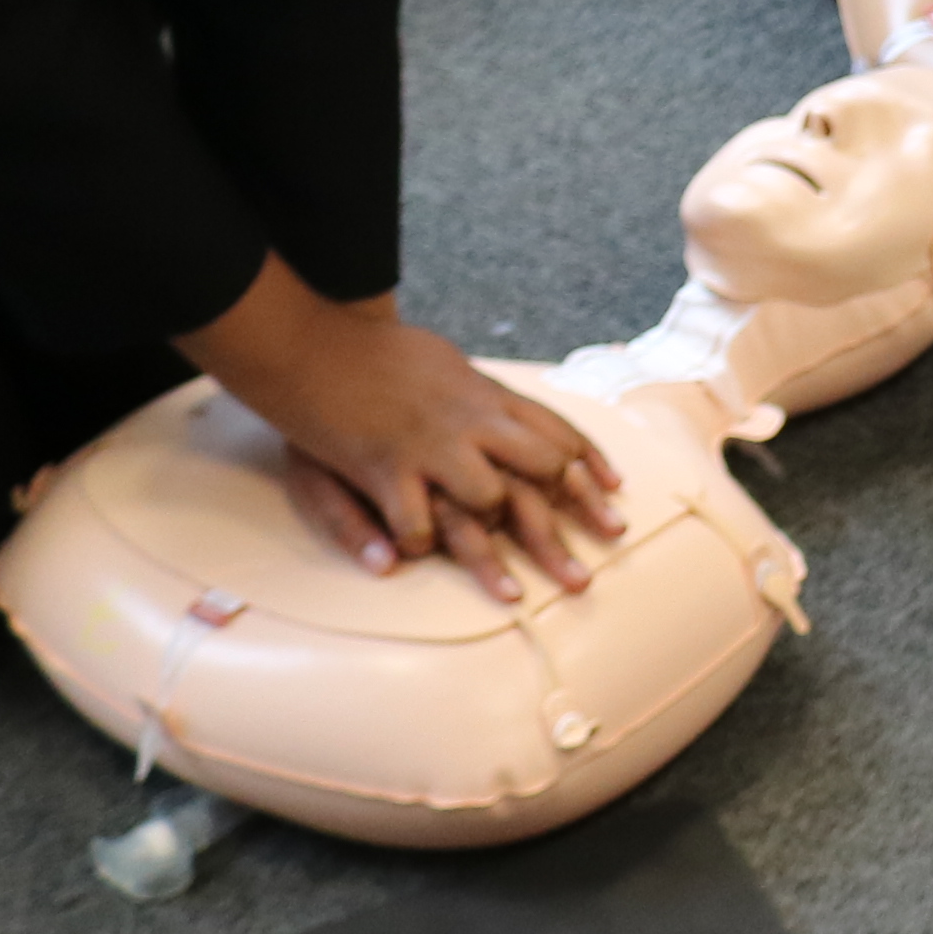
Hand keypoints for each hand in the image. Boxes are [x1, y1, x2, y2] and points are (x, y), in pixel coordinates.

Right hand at [185, 263, 621, 601]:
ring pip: (485, 500)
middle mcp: (470, 421)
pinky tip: (418, 565)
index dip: (588, 469)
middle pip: (537, 475)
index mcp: (487, 396)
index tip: (615, 499)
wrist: (317, 340)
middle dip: (562, 530)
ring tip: (512, 593)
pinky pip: (414, 518)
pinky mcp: (382, 466)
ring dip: (493, 550)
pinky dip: (418, 543)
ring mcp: (429, 445)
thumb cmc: (383, 355)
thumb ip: (485, 395)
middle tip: (582, 581)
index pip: (556, 431)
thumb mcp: (447, 363)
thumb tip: (520, 421)